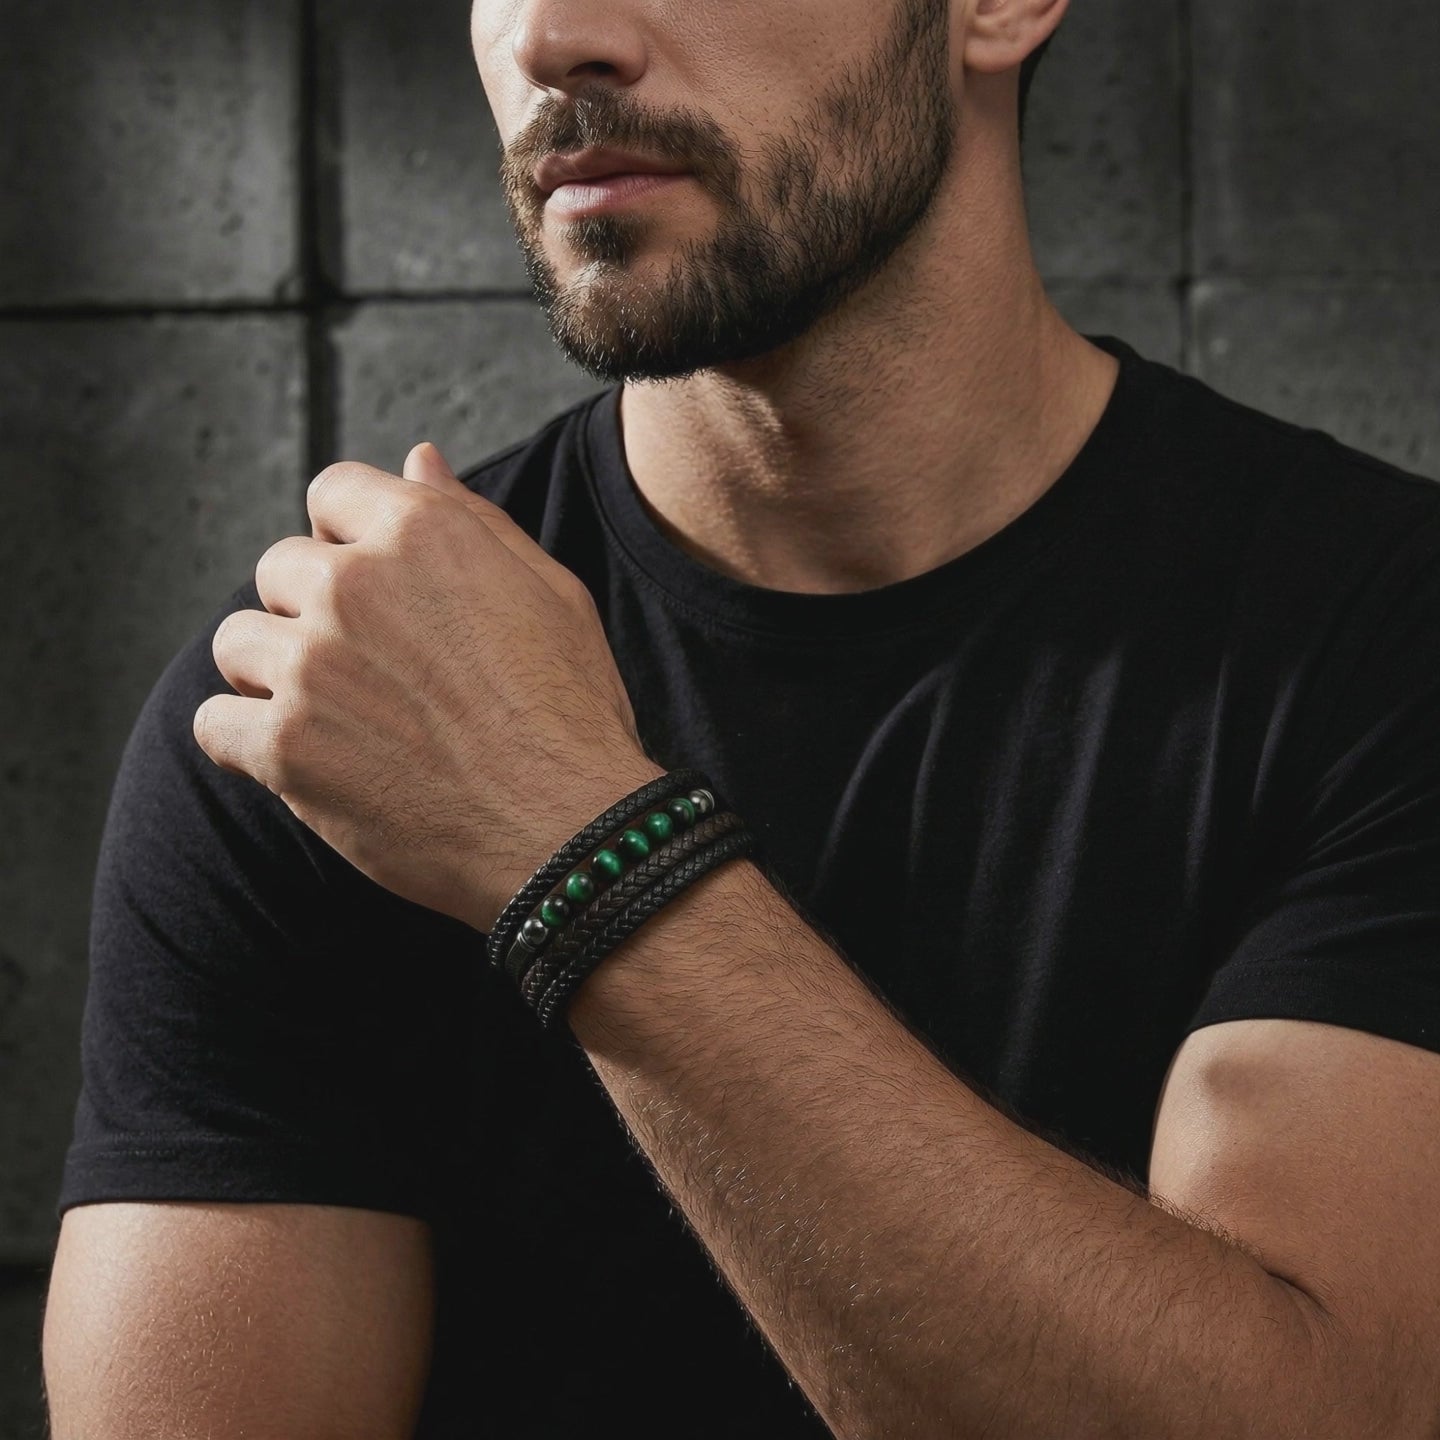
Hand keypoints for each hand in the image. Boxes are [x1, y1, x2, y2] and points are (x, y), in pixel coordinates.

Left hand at [194, 441, 663, 933]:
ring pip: (237, 642)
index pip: (333, 494)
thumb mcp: (551, 592)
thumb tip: (417, 457)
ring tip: (330, 718)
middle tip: (367, 670)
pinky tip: (295, 760)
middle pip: (279, 568)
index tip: (371, 589)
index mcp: (422, 532)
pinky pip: (214, 723)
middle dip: (311, 610)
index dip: (348, 540)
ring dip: (272, 673)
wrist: (572, 829)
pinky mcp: (284, 747)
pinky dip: (244, 742)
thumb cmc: (573, 712)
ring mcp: (312, 665)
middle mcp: (355, 583)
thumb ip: (473, 520)